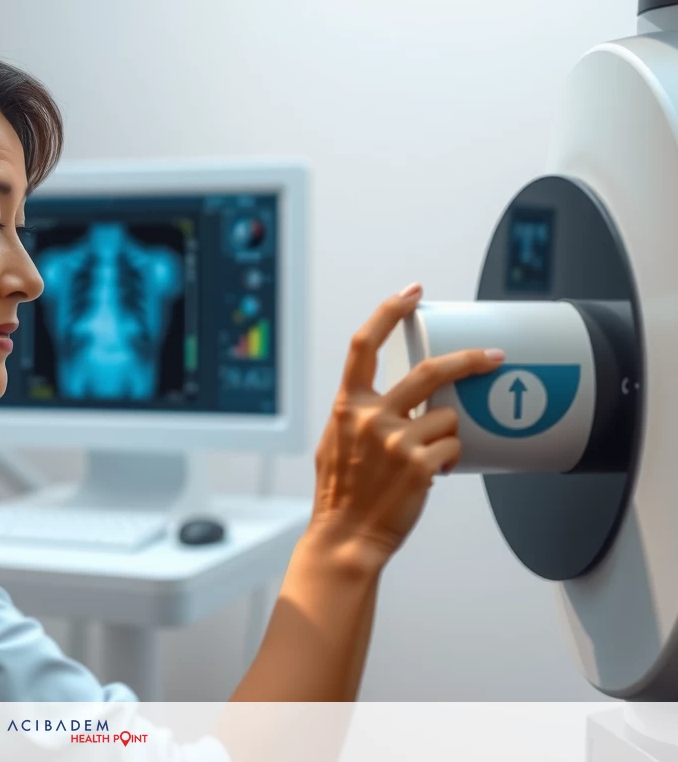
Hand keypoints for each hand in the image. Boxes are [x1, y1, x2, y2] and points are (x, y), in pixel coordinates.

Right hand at [308, 283, 504, 566]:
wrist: (345, 537)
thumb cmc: (341, 493)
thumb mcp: (336, 442)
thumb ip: (360, 416)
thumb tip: (396, 403)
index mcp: (347, 404)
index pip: (365, 344)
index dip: (390, 311)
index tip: (412, 293)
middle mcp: (370, 416)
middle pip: (431, 371)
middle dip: (470, 360)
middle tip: (494, 358)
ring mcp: (395, 440)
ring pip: (448, 418)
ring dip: (449, 435)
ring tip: (430, 456)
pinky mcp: (419, 465)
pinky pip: (454, 449)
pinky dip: (450, 459)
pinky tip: (432, 474)